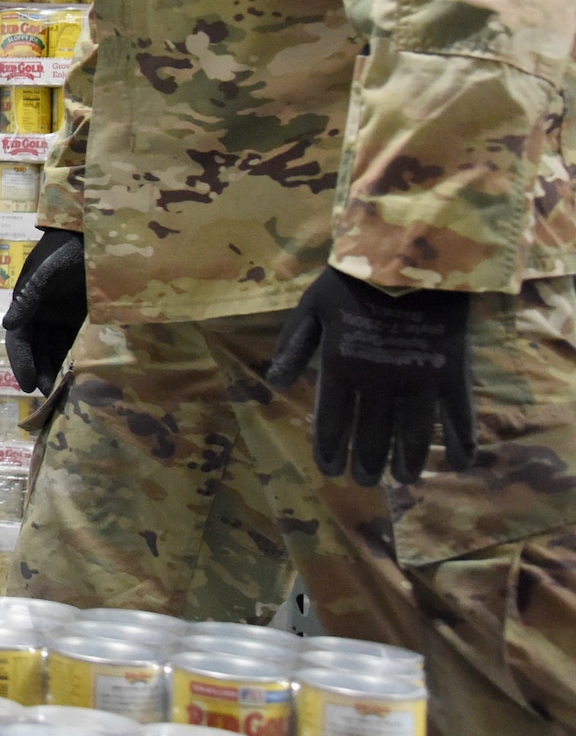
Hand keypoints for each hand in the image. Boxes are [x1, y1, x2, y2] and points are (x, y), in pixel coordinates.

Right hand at [3, 227, 86, 393]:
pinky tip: (84, 373)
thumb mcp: (50, 270)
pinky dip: (76, 357)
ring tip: (65, 390)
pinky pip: (76, 341)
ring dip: (57, 367)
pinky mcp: (83, 315)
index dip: (21, 361)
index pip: (19, 338)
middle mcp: (43, 311)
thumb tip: (7, 324)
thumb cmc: (70, 247)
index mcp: (29, 301)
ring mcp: (63, 313)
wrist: (99, 232)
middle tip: (50, 394)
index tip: (28, 386)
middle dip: (40, 370)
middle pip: (37, 348)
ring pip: (56, 347)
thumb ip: (31, 295)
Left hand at [265, 265, 476, 486]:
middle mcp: (378, 382)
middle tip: (364, 480)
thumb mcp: (311, 306)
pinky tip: (458, 465)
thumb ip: (293, 345)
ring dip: (407, 461)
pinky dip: (460, 443)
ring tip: (402, 480)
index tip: (330, 470)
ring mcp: (418, 380)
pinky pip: (458, 417)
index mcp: (341, 367)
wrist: (408, 254)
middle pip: (372, 435)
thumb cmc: (353, 278)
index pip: (332, 421)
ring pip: (412, 435)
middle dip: (366, 461)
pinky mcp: (452, 373)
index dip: (330, 449)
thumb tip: (274, 382)